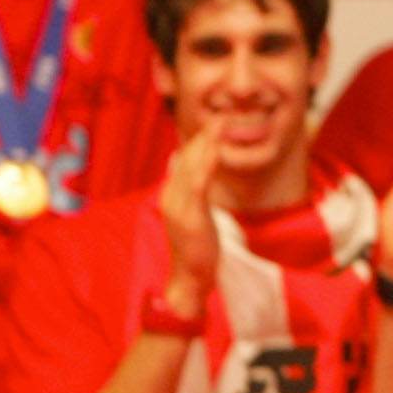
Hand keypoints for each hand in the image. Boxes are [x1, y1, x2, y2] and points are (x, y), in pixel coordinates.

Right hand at [158, 122, 226, 303]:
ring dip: (206, 145)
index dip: (200, 141)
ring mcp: (178, 205)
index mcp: (172, 194)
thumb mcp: (195, 214)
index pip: (185, 161)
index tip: (216, 123)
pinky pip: (198, 185)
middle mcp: (171, 195)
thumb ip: (194, 193)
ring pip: (191, 167)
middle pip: (187, 159)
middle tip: (221, 116)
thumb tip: (197, 173)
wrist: (189, 277)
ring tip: (220, 125)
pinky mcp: (189, 215)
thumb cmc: (196, 246)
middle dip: (204, 137)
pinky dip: (206, 166)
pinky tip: (216, 151)